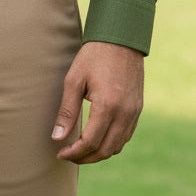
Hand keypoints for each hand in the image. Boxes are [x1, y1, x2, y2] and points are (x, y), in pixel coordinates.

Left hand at [51, 41, 143, 163]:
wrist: (121, 38)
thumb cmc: (94, 56)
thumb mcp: (75, 79)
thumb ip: (67, 111)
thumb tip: (57, 137)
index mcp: (107, 106)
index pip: (90, 142)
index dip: (74, 152)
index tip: (61, 153)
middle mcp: (124, 113)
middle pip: (105, 150)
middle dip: (85, 157)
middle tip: (69, 155)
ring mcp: (134, 112)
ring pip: (117, 146)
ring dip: (99, 153)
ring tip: (81, 149)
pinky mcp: (138, 109)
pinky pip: (125, 136)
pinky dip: (111, 143)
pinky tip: (98, 137)